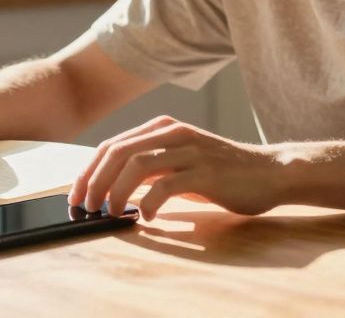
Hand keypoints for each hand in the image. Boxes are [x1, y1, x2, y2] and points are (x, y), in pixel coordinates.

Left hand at [67, 115, 280, 219]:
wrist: (269, 172)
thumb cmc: (222, 172)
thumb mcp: (180, 162)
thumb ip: (150, 168)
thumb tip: (111, 189)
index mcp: (162, 127)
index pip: (111, 145)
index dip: (88, 171)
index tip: (75, 195)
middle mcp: (173, 132)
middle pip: (118, 152)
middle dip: (94, 182)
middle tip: (86, 207)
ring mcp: (190, 150)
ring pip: (137, 165)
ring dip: (115, 192)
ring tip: (110, 213)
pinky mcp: (205, 171)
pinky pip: (166, 186)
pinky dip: (148, 203)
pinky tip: (145, 217)